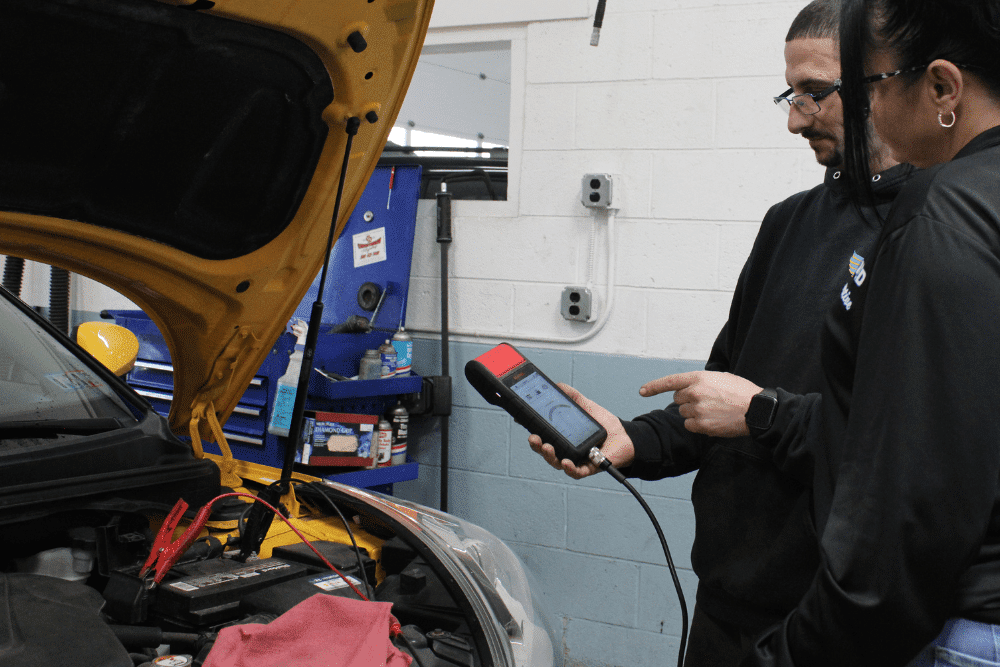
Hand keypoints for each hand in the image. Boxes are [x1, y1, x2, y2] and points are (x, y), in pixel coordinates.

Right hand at [528, 383, 634, 479]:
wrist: (626, 436)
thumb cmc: (605, 424)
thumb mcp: (587, 406)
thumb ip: (573, 396)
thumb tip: (558, 385)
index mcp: (563, 436)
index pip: (544, 434)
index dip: (533, 430)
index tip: (522, 421)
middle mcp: (566, 450)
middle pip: (546, 451)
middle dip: (537, 446)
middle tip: (533, 438)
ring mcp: (576, 460)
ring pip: (557, 462)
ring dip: (549, 456)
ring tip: (547, 447)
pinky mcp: (589, 468)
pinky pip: (576, 472)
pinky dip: (569, 468)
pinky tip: (566, 462)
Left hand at [639, 371, 760, 436]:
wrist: (757, 409)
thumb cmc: (742, 392)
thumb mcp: (721, 377)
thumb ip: (702, 381)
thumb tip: (689, 388)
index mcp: (698, 378)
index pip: (670, 381)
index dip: (653, 387)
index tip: (642, 391)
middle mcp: (694, 392)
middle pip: (678, 399)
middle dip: (688, 400)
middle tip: (707, 401)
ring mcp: (697, 410)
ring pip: (684, 413)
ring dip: (694, 413)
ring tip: (714, 411)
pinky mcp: (702, 425)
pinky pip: (690, 426)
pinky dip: (697, 425)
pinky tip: (713, 420)